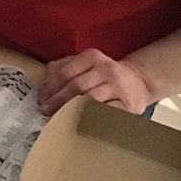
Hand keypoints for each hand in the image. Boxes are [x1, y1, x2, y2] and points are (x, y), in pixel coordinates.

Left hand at [38, 49, 153, 115]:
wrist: (138, 81)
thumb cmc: (103, 75)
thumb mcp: (84, 64)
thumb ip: (62, 69)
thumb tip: (44, 87)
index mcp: (91, 57)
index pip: (65, 72)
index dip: (50, 88)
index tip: (41, 99)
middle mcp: (106, 69)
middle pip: (76, 86)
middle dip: (57, 100)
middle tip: (46, 111)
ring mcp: (117, 87)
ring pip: (90, 99)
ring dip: (71, 110)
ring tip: (59, 118)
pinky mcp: (127, 104)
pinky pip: (106, 113)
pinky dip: (91, 118)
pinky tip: (80, 123)